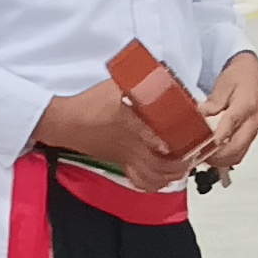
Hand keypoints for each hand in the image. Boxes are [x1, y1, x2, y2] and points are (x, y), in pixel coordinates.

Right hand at [34, 80, 196, 191]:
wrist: (65, 122)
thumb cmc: (88, 104)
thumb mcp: (114, 86)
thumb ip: (137, 82)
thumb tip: (157, 74)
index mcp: (131, 125)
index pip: (158, 141)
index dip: (177, 146)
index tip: (191, 142)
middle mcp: (131, 145)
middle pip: (161, 165)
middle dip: (181, 164)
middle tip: (193, 156)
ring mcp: (125, 157)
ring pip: (152, 176)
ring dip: (170, 175)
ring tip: (182, 167)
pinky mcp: (119, 162)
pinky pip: (139, 179)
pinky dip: (153, 182)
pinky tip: (162, 177)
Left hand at [197, 52, 257, 176]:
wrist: (251, 77)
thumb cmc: (238, 78)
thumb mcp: (224, 83)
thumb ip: (214, 101)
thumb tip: (202, 112)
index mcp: (246, 105)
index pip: (232, 122)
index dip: (220, 135)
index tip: (208, 144)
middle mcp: (252, 122)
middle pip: (237, 146)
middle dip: (217, 155)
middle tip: (198, 154)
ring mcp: (252, 132)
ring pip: (238, 155)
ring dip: (220, 160)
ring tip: (202, 157)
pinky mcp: (249, 137)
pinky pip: (238, 154)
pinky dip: (225, 158)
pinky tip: (212, 155)